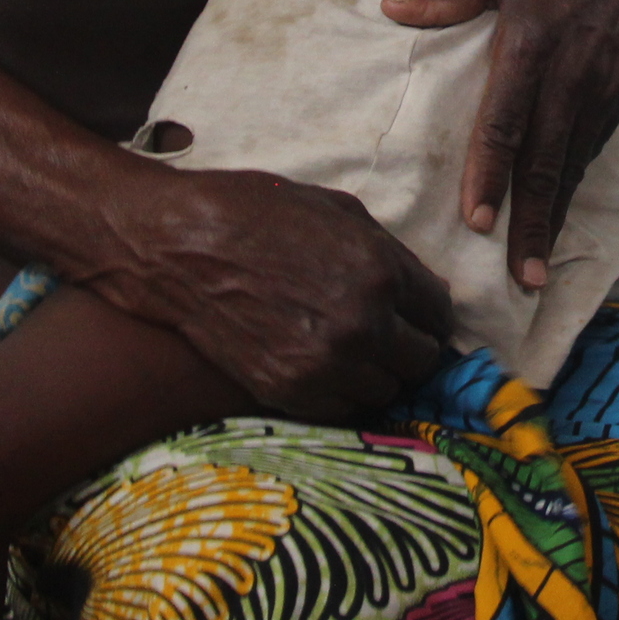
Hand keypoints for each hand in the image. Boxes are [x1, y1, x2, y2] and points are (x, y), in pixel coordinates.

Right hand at [93, 166, 455, 418]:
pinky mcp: (289, 391)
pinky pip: (344, 409)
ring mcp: (325, 364)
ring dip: (377, 372)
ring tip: (351, 349)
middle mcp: (362, 324)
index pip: (439, 313)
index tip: (416, 315)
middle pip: (421, 360)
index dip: (428, 313)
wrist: (179, 247)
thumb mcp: (337, 210)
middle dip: (410, 345)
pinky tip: (324, 364)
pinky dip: (342, 391)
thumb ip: (390, 252)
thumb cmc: (255, 213)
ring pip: (387, 391)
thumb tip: (428, 290)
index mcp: (379, 271)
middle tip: (389, 335)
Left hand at [381, 0, 618, 287]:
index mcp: (534, 38)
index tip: (477, 220)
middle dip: (531, 222)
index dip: (490, 174)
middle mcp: (574, 69)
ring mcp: (607, 81)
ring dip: (556, 213)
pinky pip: (594, 143)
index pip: (506, 121)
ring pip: (575, 161)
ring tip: (537, 263)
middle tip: (517, 276)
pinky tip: (560, 209)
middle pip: (546, 160)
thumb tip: (391, 9)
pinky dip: (575, 180)